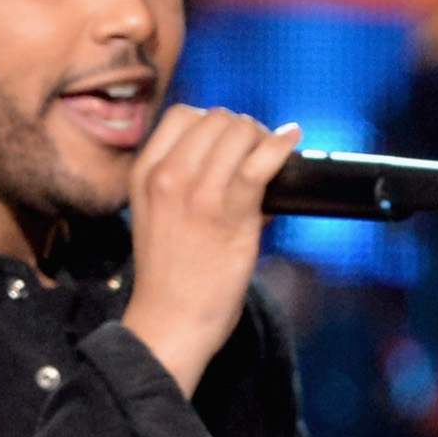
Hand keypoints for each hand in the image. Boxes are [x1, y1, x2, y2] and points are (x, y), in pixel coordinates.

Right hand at [120, 105, 301, 395]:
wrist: (171, 321)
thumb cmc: (172, 277)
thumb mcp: (161, 218)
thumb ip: (189, 184)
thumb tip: (243, 162)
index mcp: (145, 172)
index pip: (183, 115)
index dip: (213, 123)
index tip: (229, 145)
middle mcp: (168, 175)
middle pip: (216, 118)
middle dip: (243, 130)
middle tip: (256, 154)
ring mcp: (199, 192)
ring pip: (240, 131)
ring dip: (262, 138)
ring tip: (270, 159)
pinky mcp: (230, 212)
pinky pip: (261, 162)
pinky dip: (282, 146)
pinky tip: (292, 141)